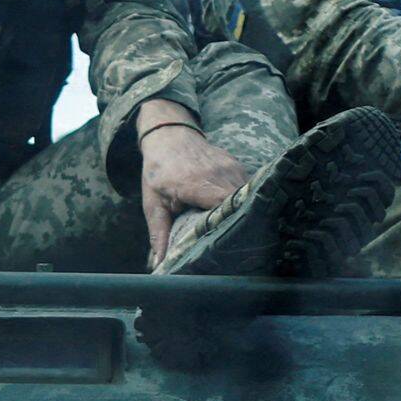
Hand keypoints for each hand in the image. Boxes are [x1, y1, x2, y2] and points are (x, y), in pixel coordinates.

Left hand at [134, 101, 245, 264]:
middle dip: (237, 225)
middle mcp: (216, 173)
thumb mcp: (154, 204)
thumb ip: (159, 234)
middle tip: (235, 247)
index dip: (226, 227)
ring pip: (245, 196)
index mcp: (193, 183)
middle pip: (237, 204)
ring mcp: (229, 167)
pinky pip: (246, 187)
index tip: (227, 246)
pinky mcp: (237, 165)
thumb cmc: (158, 172)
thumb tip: (160, 264)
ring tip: (239, 233)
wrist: (169, 136)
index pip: (221, 207)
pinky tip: (237, 213)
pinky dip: (243, 201)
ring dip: (242, 213)